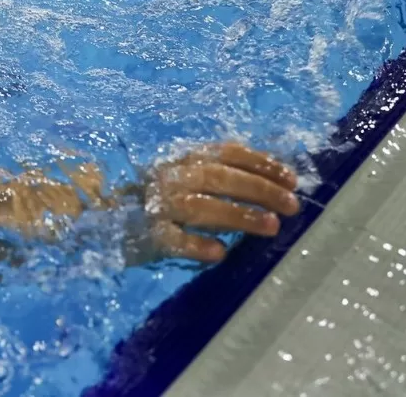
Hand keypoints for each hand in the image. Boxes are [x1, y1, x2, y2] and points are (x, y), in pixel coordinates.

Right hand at [139, 142, 299, 263]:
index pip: (227, 153)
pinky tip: (219, 253)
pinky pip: (173, 239)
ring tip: (271, 226)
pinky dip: (195, 245)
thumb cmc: (167, 201)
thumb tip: (277, 183)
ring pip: (200, 206)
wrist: (113, 219)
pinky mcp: (149, 234)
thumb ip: (225, 178)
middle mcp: (171, 176)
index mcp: (185, 159)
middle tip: (291, 205)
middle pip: (218, 178)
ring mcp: (158, 205)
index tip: (291, 179)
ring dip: (238, 214)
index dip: (260, 163)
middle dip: (258, 189)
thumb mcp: (192, 179)